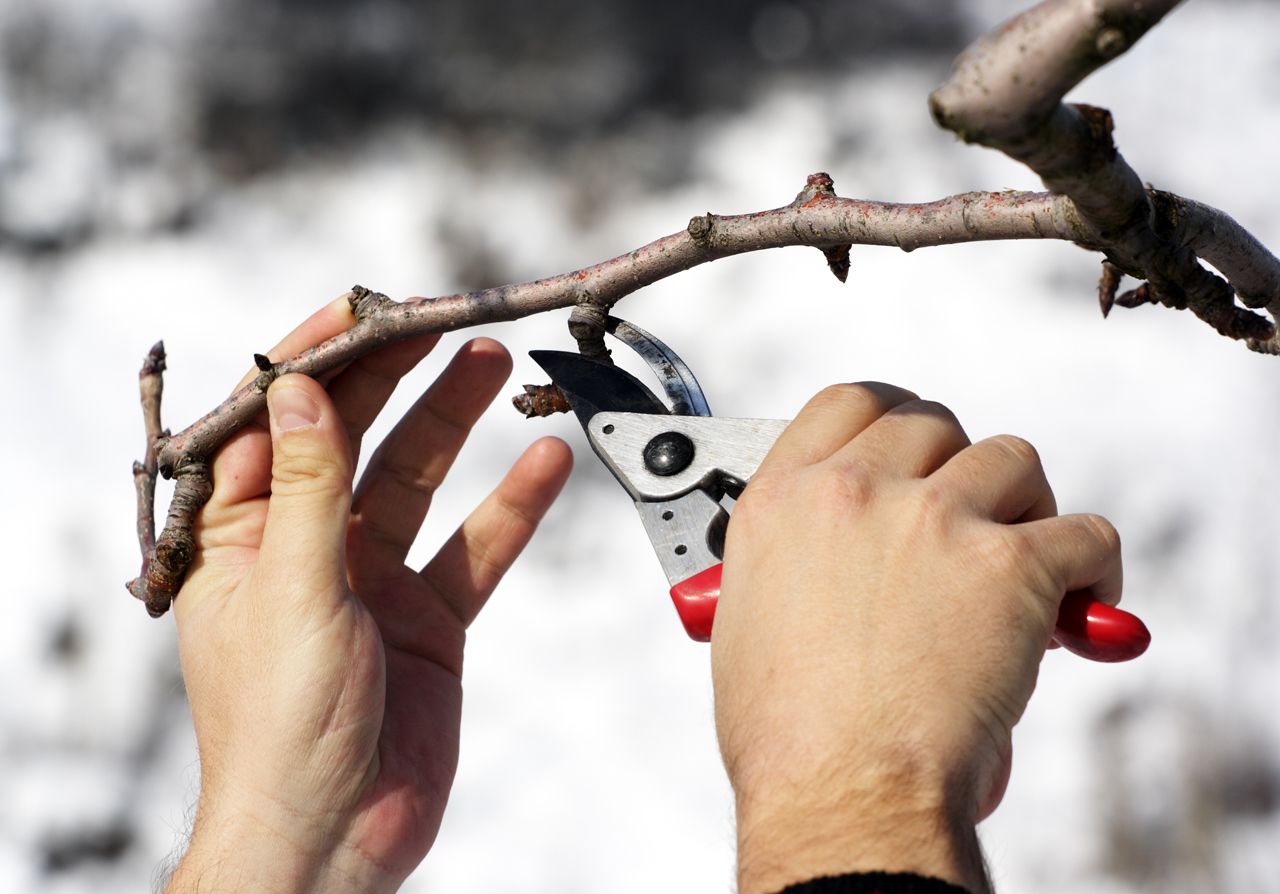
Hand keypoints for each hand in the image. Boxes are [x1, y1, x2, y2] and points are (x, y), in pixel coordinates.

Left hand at [165, 298, 571, 892]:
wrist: (335, 834)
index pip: (273, 425)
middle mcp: (307, 547)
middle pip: (355, 439)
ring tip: (494, 364)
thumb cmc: (280, 730)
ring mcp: (372, 580)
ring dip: (456, 424)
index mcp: (242, 537)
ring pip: (419, 480)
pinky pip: (475, 548)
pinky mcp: (428, 617)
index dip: (315, 363)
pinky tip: (545, 464)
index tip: (362, 310)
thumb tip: (304, 391)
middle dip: (397, 379)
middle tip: (443, 322)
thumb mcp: (291, 590)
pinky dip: (511, 508)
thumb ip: (307, 487)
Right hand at [711, 384, 1122, 893]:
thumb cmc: (788, 735)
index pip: (848, 403)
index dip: (892, 418)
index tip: (915, 446)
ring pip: (1011, 459)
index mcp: (784, 500)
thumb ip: (791, 562)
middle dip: (959, 466)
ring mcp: (934, 519)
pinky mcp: (1010, 565)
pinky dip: (1092, 568)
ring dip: (1024, 505)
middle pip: (933, 423)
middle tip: (972, 518)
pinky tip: (1078, 607)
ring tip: (1025, 560)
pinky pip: (1084, 533)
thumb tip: (832, 566)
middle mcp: (855, 492)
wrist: (841, 790)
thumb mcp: (749, 619)